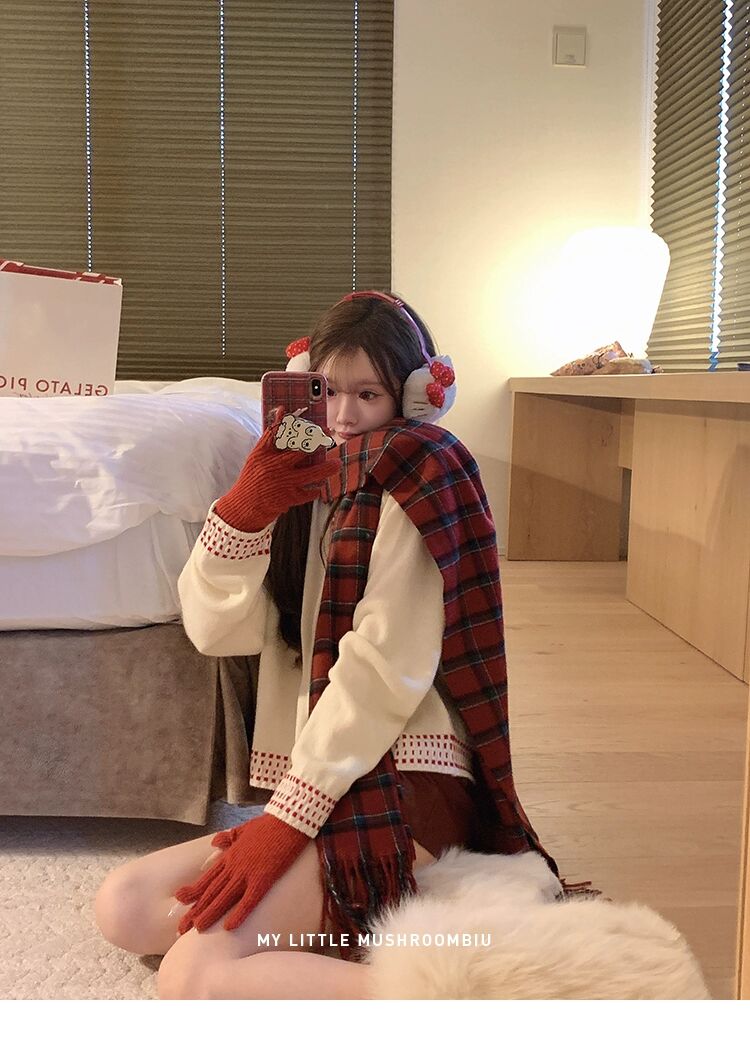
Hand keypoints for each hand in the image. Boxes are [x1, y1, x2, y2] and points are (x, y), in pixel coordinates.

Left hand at [173, 813, 308, 932]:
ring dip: (210, 914)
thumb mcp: (244, 828)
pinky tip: (229, 927)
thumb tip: (214, 843)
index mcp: (229, 855)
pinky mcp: (263, 878)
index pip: (207, 878)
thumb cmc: (269, 824)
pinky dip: (238, 914)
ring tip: (197, 929)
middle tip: (181, 927)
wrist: (289, 819)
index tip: (180, 902)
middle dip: (195, 910)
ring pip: (224, 898)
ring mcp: (247, 873)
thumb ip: (228, 837)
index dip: (193, 892)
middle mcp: (234, 866)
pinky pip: (249, 901)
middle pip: (211, 892)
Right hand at [215, 407, 339, 531]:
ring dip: (327, 468)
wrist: (242, 508)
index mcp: (263, 454)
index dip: (287, 420)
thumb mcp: (255, 460)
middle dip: (317, 441)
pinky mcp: (289, 497)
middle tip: (326, 436)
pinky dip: (315, 490)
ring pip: (312, 473)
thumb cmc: (251, 482)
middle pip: (301, 449)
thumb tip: (283, 424)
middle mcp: (275, 466)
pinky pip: (309, 492)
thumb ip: (269, 443)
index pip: (277, 431)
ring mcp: (284, 482)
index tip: (296, 412)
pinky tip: (319, 487)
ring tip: (336, 464)